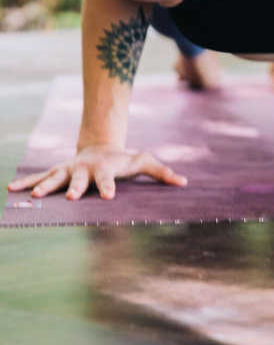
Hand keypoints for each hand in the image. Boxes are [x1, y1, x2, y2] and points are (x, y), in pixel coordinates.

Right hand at [7, 144, 187, 200]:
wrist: (100, 146)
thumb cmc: (124, 159)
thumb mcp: (143, 162)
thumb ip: (162, 172)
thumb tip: (185, 182)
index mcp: (104, 169)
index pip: (107, 180)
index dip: (109, 187)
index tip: (110, 197)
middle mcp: (84, 169)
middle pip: (78, 180)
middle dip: (75, 188)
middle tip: (72, 198)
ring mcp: (68, 170)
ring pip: (55, 178)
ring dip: (44, 187)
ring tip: (35, 197)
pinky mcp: (57, 172)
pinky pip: (39, 177)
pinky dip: (26, 182)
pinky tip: (11, 189)